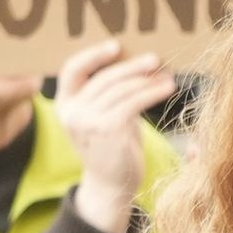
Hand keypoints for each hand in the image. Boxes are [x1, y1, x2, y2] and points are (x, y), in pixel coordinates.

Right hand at [53, 39, 174, 232]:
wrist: (112, 187)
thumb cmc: (112, 148)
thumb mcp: (102, 116)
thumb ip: (107, 93)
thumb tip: (136, 61)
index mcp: (65, 104)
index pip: (71, 69)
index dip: (93, 55)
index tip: (116, 45)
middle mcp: (72, 112)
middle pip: (103, 77)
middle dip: (131, 66)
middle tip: (155, 59)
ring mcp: (87, 121)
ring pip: (121, 89)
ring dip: (147, 80)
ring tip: (167, 76)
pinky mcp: (108, 129)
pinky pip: (133, 101)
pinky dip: (152, 92)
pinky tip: (167, 88)